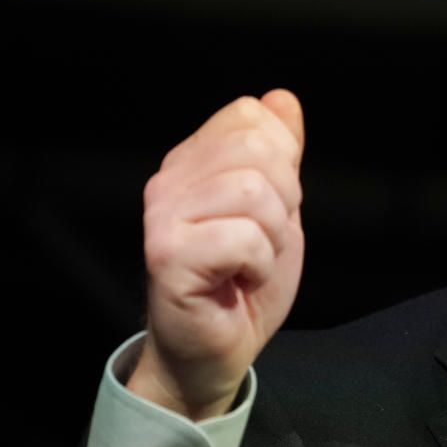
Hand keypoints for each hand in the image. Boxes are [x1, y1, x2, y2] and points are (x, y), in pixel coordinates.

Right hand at [127, 89, 304, 420]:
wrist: (217, 348)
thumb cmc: (243, 280)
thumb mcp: (278, 206)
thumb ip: (281, 152)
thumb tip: (281, 99)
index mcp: (194, 160)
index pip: (250, 115)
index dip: (282, 160)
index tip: (269, 205)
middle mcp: (170, 179)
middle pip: (257, 148)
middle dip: (283, 199)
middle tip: (263, 238)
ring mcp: (163, 215)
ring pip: (253, 191)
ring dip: (272, 236)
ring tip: (250, 260)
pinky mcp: (167, 254)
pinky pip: (243, 237)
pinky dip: (259, 264)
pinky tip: (238, 279)